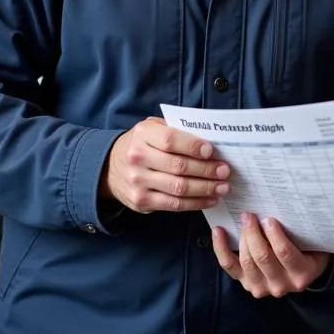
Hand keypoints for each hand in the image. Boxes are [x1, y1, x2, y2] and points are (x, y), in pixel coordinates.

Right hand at [101, 117, 230, 213]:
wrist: (109, 167)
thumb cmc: (142, 143)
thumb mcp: (153, 128)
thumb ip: (176, 130)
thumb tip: (210, 140)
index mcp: (143, 135)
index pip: (170, 140)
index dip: (193, 146)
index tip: (212, 151)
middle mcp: (138, 158)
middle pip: (178, 167)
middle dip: (206, 170)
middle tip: (225, 171)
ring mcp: (138, 182)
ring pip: (178, 189)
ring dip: (204, 189)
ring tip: (223, 187)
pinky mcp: (141, 202)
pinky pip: (173, 205)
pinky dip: (195, 203)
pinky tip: (209, 199)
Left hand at [213, 212, 330, 297]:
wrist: (303, 271)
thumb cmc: (309, 249)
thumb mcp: (312, 241)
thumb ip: (300, 230)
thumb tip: (283, 205)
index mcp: (301, 274)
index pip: (285, 254)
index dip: (274, 235)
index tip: (268, 219)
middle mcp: (281, 285)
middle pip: (262, 257)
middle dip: (253, 233)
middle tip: (250, 215)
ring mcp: (262, 287)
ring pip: (246, 261)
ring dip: (243, 237)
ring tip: (244, 218)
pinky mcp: (246, 283)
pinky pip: (230, 266)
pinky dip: (221, 248)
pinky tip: (218, 231)